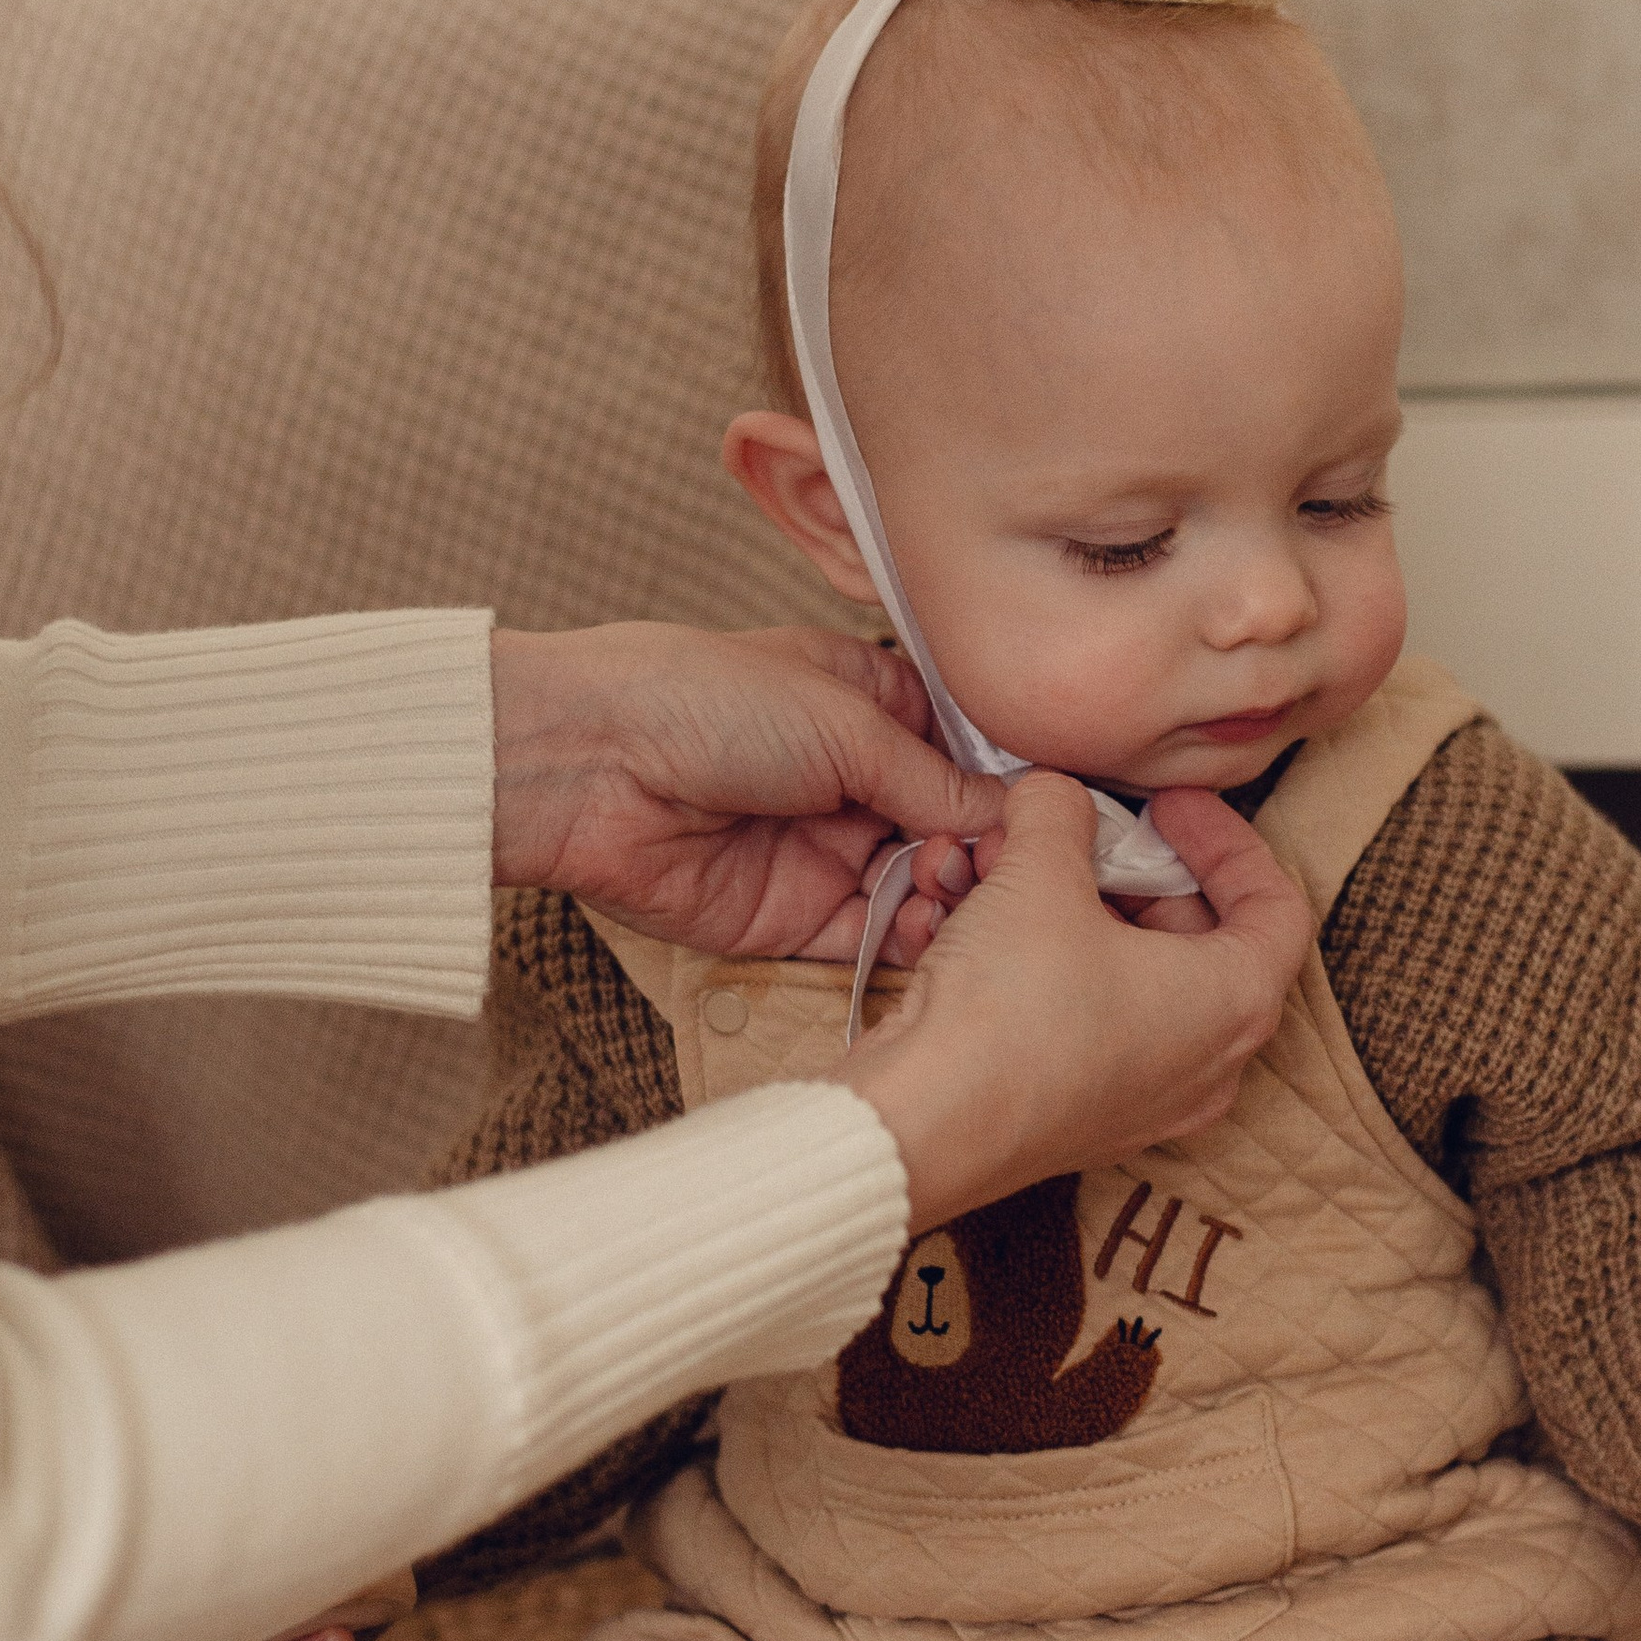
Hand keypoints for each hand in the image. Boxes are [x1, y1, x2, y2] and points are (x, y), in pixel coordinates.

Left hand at [491, 622, 1002, 961]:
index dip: (1006, 788)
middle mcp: (851, 781)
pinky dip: (905, 940)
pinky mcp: (791, 919)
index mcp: (867, 705)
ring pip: (919, 890)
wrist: (588, 766)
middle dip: (983, 850)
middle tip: (996, 863)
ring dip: (950, 897)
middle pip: (951, 830)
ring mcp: (823, 852)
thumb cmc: (701, 700)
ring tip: (953, 890)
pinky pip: (868, 940)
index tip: (1052, 816)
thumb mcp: (844, 718)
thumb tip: (1012, 813)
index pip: (963, 756)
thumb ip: (933, 777)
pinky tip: (926, 928)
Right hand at [834, 773, 1311, 1230]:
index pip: (1275, 905)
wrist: (921, 1124)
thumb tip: (1054, 795)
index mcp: (1233, 1003)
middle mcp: (1205, 1063)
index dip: (1224, 838)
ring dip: (1056, 909)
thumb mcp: (1041, 873)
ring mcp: (1143, 1099)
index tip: (1166, 806)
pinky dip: (1029, 964)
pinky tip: (953, 925)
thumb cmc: (1009, 1009)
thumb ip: (1060, 812)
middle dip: (1118, 871)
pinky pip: (1075, 1018)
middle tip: (1066, 834)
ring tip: (988, 870)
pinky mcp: (1079, 1116)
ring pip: (1122, 974)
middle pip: (1190, 936)